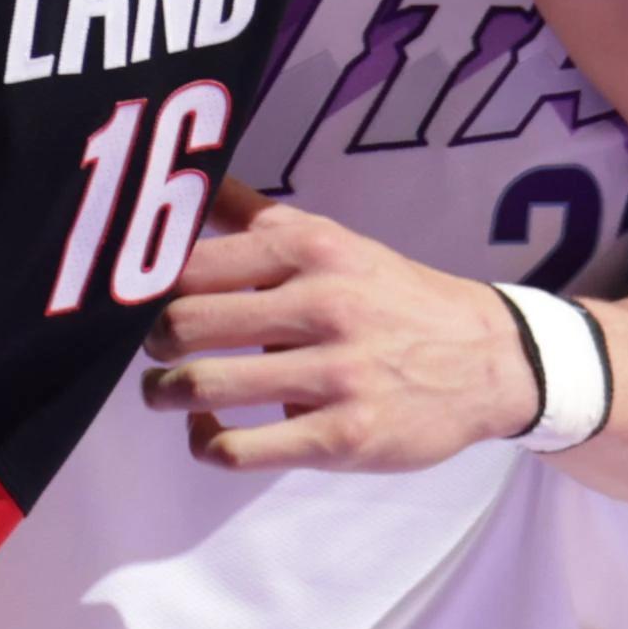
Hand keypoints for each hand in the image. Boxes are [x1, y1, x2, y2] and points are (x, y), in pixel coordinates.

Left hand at [130, 179, 537, 472]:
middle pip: (181, 323)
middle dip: (151, 343)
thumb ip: (256, 217)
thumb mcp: (334, 241)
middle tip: (158, 349)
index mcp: (310, 250)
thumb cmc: (395, 298)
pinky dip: (206, 443)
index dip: (145, 284)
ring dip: (164, 394)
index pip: (190, 261)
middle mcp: (321, 304)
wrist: (491, 359)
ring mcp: (333, 374)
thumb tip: (191, 178)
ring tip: (167, 392)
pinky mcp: (342, 436)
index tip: (136, 299)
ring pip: (200, 386)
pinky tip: (212, 432)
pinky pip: (238, 450)